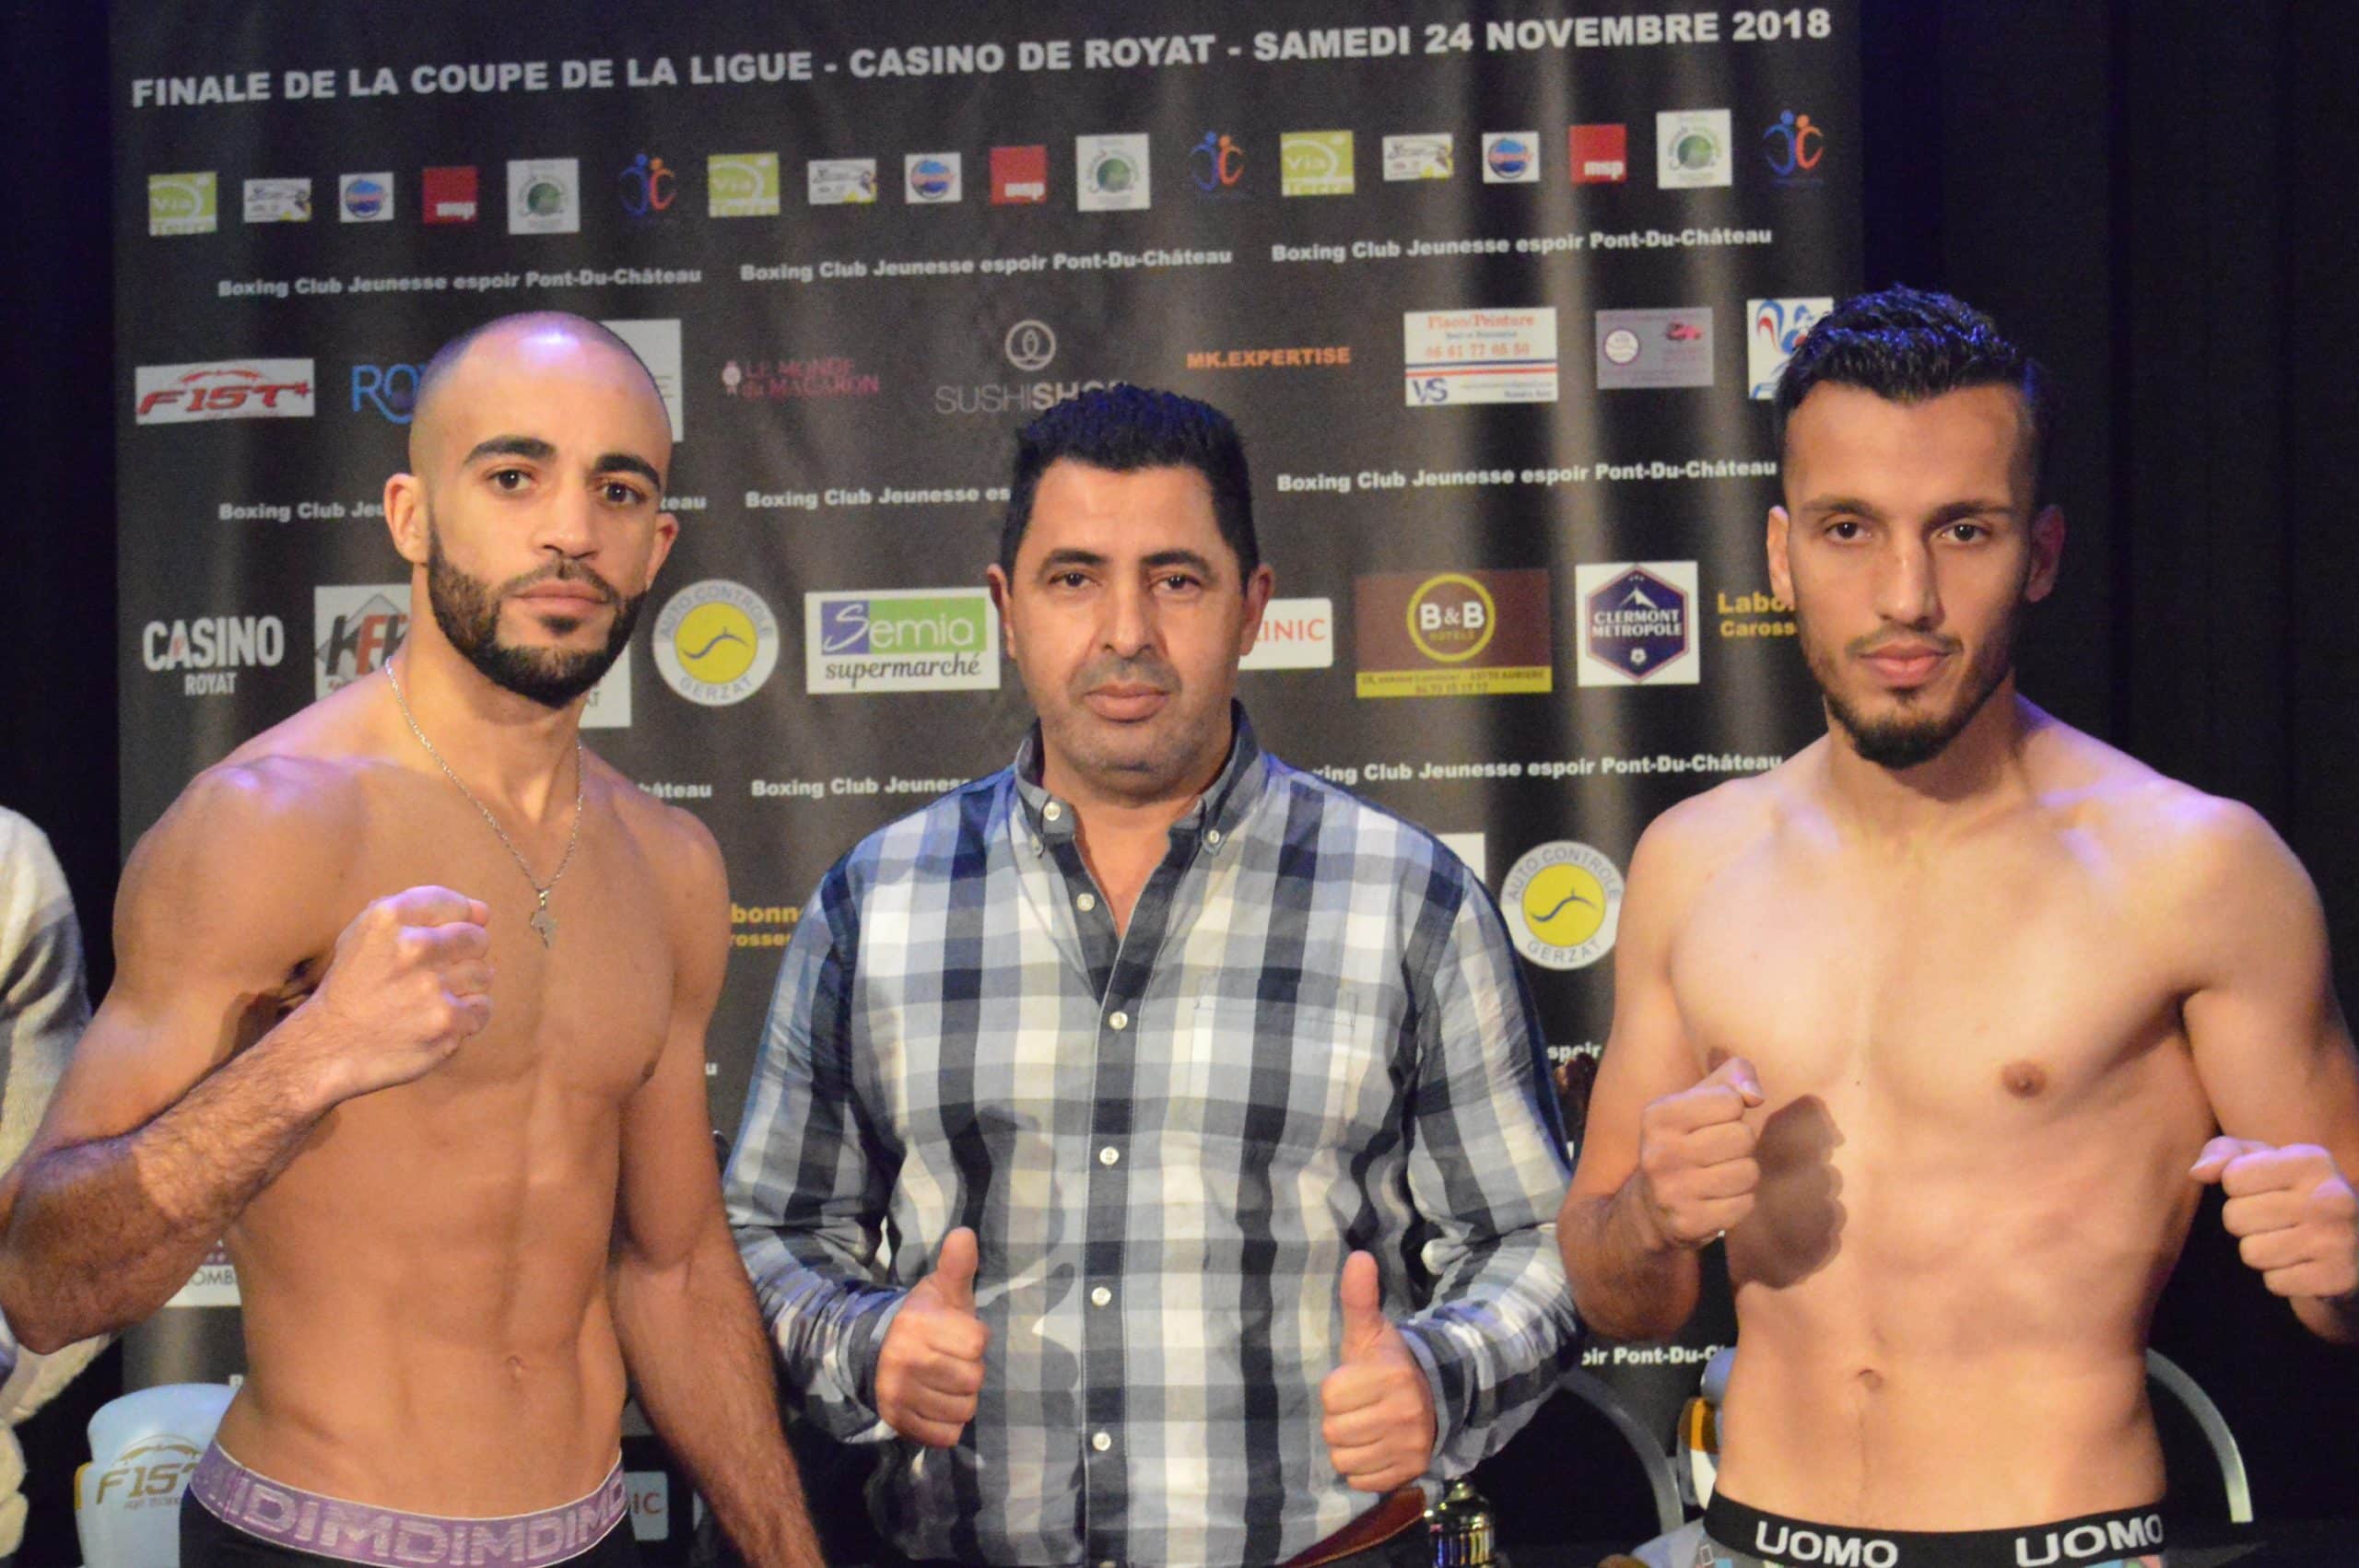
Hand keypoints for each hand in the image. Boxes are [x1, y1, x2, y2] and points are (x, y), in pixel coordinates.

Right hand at [289, 886, 492, 1102]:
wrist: (328, 1046)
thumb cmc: (353, 985)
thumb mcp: (366, 932)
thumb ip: (421, 912)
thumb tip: (483, 912)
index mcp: (389, 916)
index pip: (454, 904)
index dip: (455, 923)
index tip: (440, 941)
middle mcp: (413, 946)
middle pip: (476, 938)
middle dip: (462, 956)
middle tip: (433, 975)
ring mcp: (431, 984)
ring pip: (483, 974)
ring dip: (464, 989)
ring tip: (431, 1000)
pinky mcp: (446, 1019)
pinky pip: (482, 1008)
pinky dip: (466, 1018)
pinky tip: (437, 1020)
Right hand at [875, 1227, 987, 1446]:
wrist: (876, 1352)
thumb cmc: (923, 1320)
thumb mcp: (941, 1290)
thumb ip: (957, 1266)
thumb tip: (965, 1233)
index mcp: (918, 1325)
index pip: (977, 1343)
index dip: (975, 1339)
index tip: (960, 1334)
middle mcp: (904, 1361)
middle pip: (973, 1379)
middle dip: (970, 1370)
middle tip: (951, 1360)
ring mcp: (899, 1395)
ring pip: (964, 1409)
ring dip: (961, 1398)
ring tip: (945, 1382)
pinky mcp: (898, 1423)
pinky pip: (947, 1435)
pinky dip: (948, 1424)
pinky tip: (937, 1404)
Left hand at [1319, 1251, 1435, 1491]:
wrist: (1435, 1395)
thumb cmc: (1388, 1362)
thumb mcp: (1371, 1330)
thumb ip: (1359, 1297)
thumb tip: (1358, 1256)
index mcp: (1391, 1374)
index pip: (1330, 1396)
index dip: (1336, 1390)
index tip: (1354, 1382)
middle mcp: (1404, 1412)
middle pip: (1333, 1431)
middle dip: (1340, 1418)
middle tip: (1360, 1406)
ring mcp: (1409, 1445)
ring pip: (1344, 1458)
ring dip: (1349, 1445)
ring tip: (1367, 1426)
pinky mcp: (1410, 1471)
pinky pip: (1361, 1480)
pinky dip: (1363, 1467)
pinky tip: (1376, 1447)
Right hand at [1632, 1057, 1764, 1249]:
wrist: (1648, 1209)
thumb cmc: (1682, 1143)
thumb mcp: (1695, 1101)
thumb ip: (1731, 1077)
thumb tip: (1755, 1094)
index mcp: (1657, 1116)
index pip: (1730, 1101)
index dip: (1731, 1112)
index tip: (1709, 1124)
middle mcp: (1659, 1153)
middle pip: (1743, 1136)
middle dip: (1739, 1145)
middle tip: (1716, 1154)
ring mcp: (1671, 1191)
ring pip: (1748, 1172)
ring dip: (1742, 1174)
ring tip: (1718, 1176)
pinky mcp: (1687, 1223)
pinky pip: (1744, 1204)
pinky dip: (1739, 1202)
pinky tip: (1717, 1200)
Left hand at [2192, 1137, 2358, 1300]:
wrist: (2354, 1246)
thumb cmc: (2292, 1193)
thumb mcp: (2262, 1161)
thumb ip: (2224, 1153)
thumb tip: (2198, 1172)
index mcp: (2312, 1160)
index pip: (2232, 1178)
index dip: (2238, 1190)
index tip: (2266, 1191)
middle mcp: (2333, 1197)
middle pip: (2236, 1217)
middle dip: (2245, 1224)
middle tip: (2277, 1222)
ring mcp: (2340, 1240)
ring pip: (2251, 1253)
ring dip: (2262, 1252)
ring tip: (2290, 1243)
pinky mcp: (2340, 1278)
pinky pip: (2274, 1282)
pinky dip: (2281, 1277)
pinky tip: (2304, 1265)